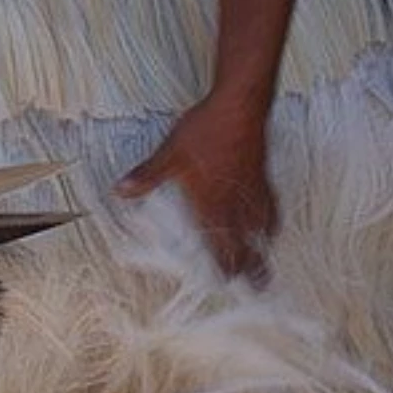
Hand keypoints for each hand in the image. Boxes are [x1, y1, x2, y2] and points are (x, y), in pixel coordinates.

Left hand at [118, 98, 274, 281]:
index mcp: (213, 204)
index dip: (224, 269)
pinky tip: (269, 223)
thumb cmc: (207, 129)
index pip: (222, 248)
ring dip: (260, 248)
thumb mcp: (170, 153)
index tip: (222, 283)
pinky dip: (269, 222)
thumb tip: (121, 191)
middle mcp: (237, 202)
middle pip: (248, 246)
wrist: (240, 105)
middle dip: (249, 268)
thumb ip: (148, 176)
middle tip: (252, 287)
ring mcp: (253, 190)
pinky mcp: (263, 176)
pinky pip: (270, 208)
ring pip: (262, 230)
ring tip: (262, 264)